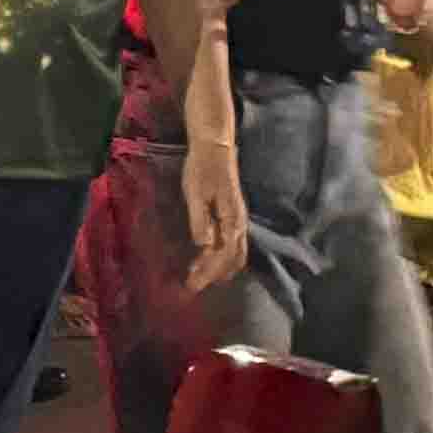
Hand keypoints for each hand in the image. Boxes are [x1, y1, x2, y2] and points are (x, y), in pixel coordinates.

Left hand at [174, 135, 248, 295]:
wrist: (214, 147)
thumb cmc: (201, 168)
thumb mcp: (195, 193)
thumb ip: (200, 220)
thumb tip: (203, 245)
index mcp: (232, 219)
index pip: (223, 255)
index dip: (208, 272)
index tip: (192, 284)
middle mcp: (240, 223)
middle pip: (234, 260)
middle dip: (214, 275)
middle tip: (192, 284)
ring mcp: (239, 220)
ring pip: (236, 254)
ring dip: (219, 268)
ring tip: (197, 275)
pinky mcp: (233, 216)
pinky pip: (233, 245)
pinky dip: (221, 258)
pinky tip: (205, 257)